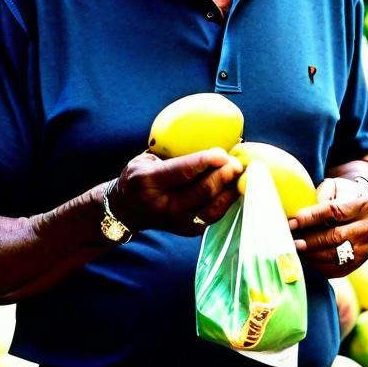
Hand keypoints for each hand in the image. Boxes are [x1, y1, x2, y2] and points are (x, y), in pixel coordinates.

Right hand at [111, 149, 243, 236]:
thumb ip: (173, 153)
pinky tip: (234, 188)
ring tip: (241, 176)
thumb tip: (209, 136)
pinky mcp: (188, 230)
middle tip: (237, 164)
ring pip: (212, 208)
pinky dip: (227, 201)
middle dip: (223, 176)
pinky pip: (214, 216)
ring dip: (230, 191)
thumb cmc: (140, 176)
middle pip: (201, 192)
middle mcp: (162, 204)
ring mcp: (176, 221)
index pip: (182, 172)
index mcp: (149, 180)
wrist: (126, 209)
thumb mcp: (146, 158)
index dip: (206, 162)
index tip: (223, 153)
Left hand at [289, 176, 367, 277]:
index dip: (311, 218)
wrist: (364, 211)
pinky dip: (318, 265)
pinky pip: (336, 269)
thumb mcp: (334, 188)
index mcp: (366, 205)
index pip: (335, 212)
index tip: (292, 222)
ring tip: (294, 249)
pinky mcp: (360, 263)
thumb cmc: (343, 195)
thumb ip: (319, 197)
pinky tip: (305, 258)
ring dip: (310, 254)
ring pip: (335, 256)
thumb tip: (297, 214)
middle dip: (309, 240)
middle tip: (290, 240)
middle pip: (335, 237)